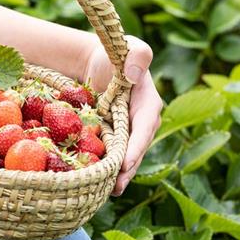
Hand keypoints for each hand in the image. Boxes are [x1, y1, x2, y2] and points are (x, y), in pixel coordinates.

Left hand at [83, 35, 162, 195]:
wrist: (96, 61)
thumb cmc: (115, 52)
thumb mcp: (129, 47)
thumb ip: (138, 56)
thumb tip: (135, 74)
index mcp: (148, 104)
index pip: (144, 128)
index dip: (136, 146)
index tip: (126, 163)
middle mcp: (140, 123)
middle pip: (135, 149)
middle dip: (127, 169)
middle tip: (116, 186)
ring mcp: (126, 132)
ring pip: (123, 156)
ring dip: (115, 174)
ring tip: (105, 191)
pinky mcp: (111, 137)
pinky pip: (109, 153)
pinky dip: (102, 166)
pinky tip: (91, 181)